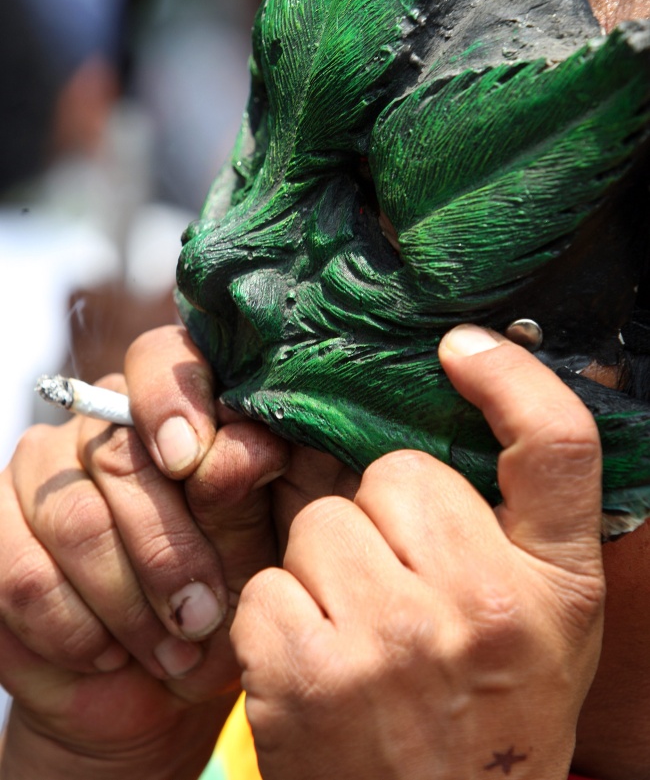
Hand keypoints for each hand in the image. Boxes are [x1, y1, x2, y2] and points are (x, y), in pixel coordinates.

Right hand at [0, 326, 288, 779]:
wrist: (154, 679)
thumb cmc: (219, 596)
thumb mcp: (251, 549)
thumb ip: (244, 492)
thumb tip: (247, 444)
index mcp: (174, 403)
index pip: (159, 359)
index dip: (174, 402)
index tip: (191, 461)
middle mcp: (101, 422)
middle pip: (116, 454)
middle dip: (166, 549)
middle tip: (202, 616)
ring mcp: (38, 470)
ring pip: (72, 520)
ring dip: (127, 603)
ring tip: (170, 650)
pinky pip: (22, 575)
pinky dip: (75, 629)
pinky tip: (110, 654)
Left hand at [231, 325, 604, 779]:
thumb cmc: (488, 716)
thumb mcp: (542, 621)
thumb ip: (516, 525)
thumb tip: (464, 397)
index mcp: (555, 586)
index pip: (557, 444)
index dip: (511, 378)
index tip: (461, 348)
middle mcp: (481, 605)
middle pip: (390, 475)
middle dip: (382, 518)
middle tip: (399, 589)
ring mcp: (388, 641)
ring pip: (318, 524)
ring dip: (325, 567)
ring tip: (357, 634)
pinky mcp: (304, 675)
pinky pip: (266, 585)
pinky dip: (278, 618)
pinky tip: (314, 666)